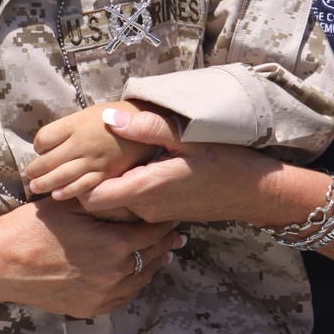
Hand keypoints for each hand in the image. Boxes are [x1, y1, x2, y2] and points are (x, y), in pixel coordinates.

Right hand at [0, 196, 185, 316]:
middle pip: (154, 256)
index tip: (170, 212)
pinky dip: (135, 283)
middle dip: (164, 242)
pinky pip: (124, 296)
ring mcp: (104, 295)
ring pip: (143, 279)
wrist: (1, 264)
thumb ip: (107, 199)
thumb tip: (135, 190)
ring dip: (153, 263)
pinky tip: (137, 273)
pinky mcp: (91, 307)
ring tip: (163, 251)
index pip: (155, 232)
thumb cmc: (33, 227)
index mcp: (115, 245)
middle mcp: (115, 275)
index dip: (165, 221)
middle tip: (174, 232)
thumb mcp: (72, 204)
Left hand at [26, 101, 154, 200]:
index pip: (44, 138)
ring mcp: (95, 160)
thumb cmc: (127, 118)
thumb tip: (63, 134)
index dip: (39, 145)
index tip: (41, 148)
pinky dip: (67, 191)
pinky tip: (57, 195)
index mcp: (78, 123)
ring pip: (62, 175)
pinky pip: (82, 186)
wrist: (155, 130)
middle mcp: (84, 142)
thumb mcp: (96, 111)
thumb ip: (76, 124)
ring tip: (35, 187)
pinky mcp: (107, 175)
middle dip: (36, 169)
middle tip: (29, 174)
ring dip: (45, 183)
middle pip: (49, 159)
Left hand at [78, 107, 291, 224]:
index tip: (79, 160)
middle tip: (90, 153)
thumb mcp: (187, 137)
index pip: (91, 199)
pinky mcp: (163, 214)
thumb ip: (146, 127)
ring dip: (111, 183)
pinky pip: (134, 205)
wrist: (254, 192)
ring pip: (116, 205)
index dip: (78, 183)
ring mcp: (154, 215)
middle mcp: (146, 209)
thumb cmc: (224, 161)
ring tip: (114, 156)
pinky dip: (128, 188)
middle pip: (99, 203)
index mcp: (146, 189)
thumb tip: (109, 118)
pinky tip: (139, 166)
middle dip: (90, 182)